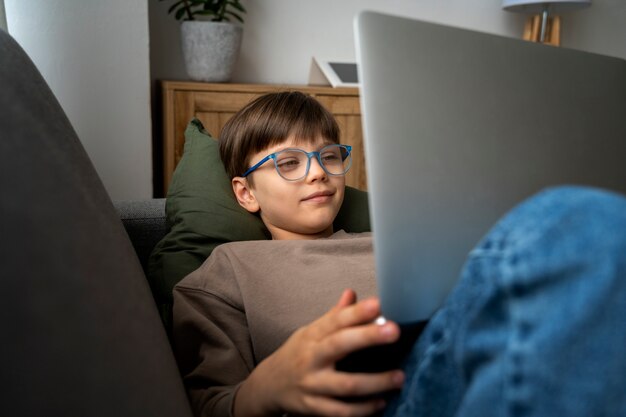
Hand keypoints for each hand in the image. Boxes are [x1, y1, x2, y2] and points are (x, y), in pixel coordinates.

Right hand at [233, 289, 403, 416]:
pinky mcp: (313, 408)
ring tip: (399, 377)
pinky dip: (363, 410)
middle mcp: (311, 358)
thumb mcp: (310, 332)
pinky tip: (381, 403)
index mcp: (313, 336)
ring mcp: (312, 384)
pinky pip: (341, 411)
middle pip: (339, 345)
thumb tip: (352, 294)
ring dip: (375, 382)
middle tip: (394, 330)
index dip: (357, 312)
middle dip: (367, 337)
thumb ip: (334, 317)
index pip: (336, 320)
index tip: (378, 303)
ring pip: (346, 385)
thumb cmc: (296, 355)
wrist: (267, 386)